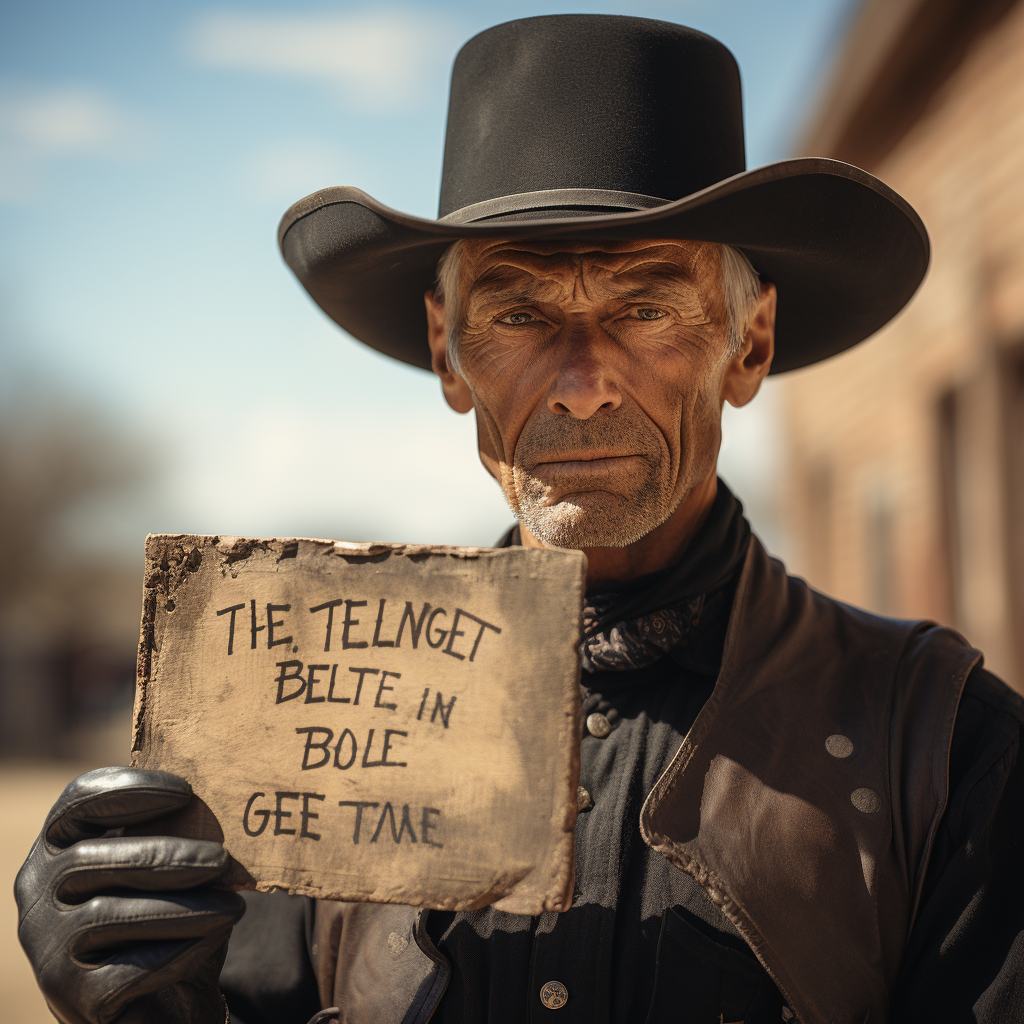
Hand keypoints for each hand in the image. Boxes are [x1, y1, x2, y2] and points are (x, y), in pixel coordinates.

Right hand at [15, 766, 245, 1023]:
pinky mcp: (71, 997)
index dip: (129, 789)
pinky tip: (214, 938)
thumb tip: (223, 790)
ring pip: (107, 916)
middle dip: (164, 856)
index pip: (79, 802)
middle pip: (90, 859)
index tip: (186, 792)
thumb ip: (175, 830)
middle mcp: (38, 894)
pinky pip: (126, 970)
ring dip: (182, 908)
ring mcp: (47, 948)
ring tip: (234, 907)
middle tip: (222, 859)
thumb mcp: (166, 868)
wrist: (161, 999)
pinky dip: (177, 952)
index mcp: (60, 846)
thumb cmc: (166, 914)